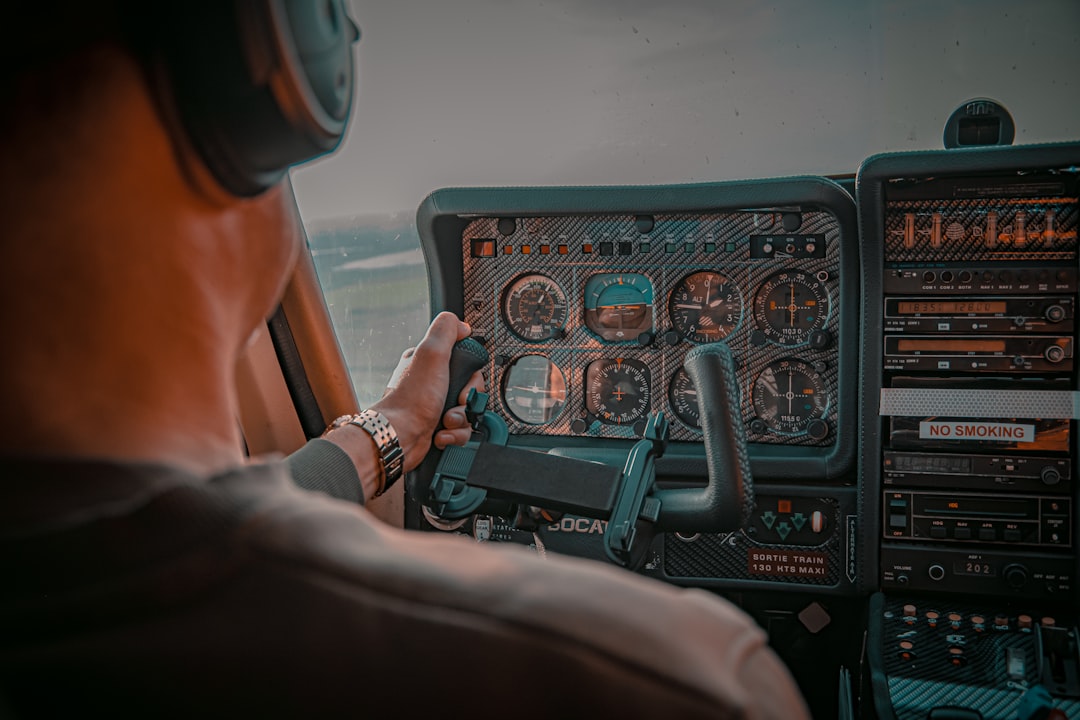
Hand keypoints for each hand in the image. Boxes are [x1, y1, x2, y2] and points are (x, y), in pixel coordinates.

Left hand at [371, 312, 484, 471]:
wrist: (399, 437)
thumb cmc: (411, 400)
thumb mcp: (431, 353)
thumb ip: (446, 331)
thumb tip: (462, 324)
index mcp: (430, 363)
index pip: (466, 365)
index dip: (471, 376)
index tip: (464, 381)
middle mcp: (432, 383)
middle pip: (471, 390)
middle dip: (467, 401)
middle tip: (455, 402)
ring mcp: (435, 406)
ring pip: (467, 412)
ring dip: (461, 420)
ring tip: (445, 421)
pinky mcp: (437, 427)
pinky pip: (459, 431)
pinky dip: (454, 434)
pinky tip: (440, 433)